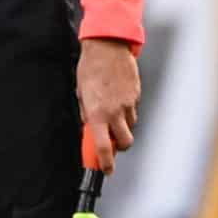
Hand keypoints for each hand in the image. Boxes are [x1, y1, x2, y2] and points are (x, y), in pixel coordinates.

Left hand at [77, 37, 140, 167]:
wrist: (108, 47)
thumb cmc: (90, 69)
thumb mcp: (81, 93)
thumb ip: (87, 113)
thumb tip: (90, 128)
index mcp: (97, 113)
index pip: (103, 147)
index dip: (105, 162)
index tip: (106, 170)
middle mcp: (115, 111)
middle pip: (125, 143)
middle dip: (120, 147)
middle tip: (112, 141)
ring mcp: (128, 104)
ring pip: (130, 126)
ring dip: (123, 127)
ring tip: (112, 112)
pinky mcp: (136, 95)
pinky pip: (133, 111)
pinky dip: (127, 111)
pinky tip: (118, 98)